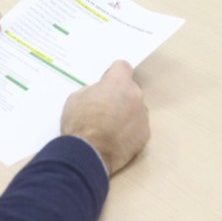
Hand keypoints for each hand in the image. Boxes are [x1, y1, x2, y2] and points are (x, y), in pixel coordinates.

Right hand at [60, 61, 149, 175]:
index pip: (123, 66)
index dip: (113, 74)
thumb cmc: (79, 123)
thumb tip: (100, 95)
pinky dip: (130, 131)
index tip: (106, 82)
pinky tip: (116, 139)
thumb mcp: (77, 98)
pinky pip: (138, 127)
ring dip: (126, 113)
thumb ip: (93, 91)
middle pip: (130, 89)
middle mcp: (135, 96)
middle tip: (105, 109)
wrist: (88, 154)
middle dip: (120, 95)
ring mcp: (142, 116)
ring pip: (136, 108)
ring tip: (111, 128)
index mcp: (118, 83)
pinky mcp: (145, 135)